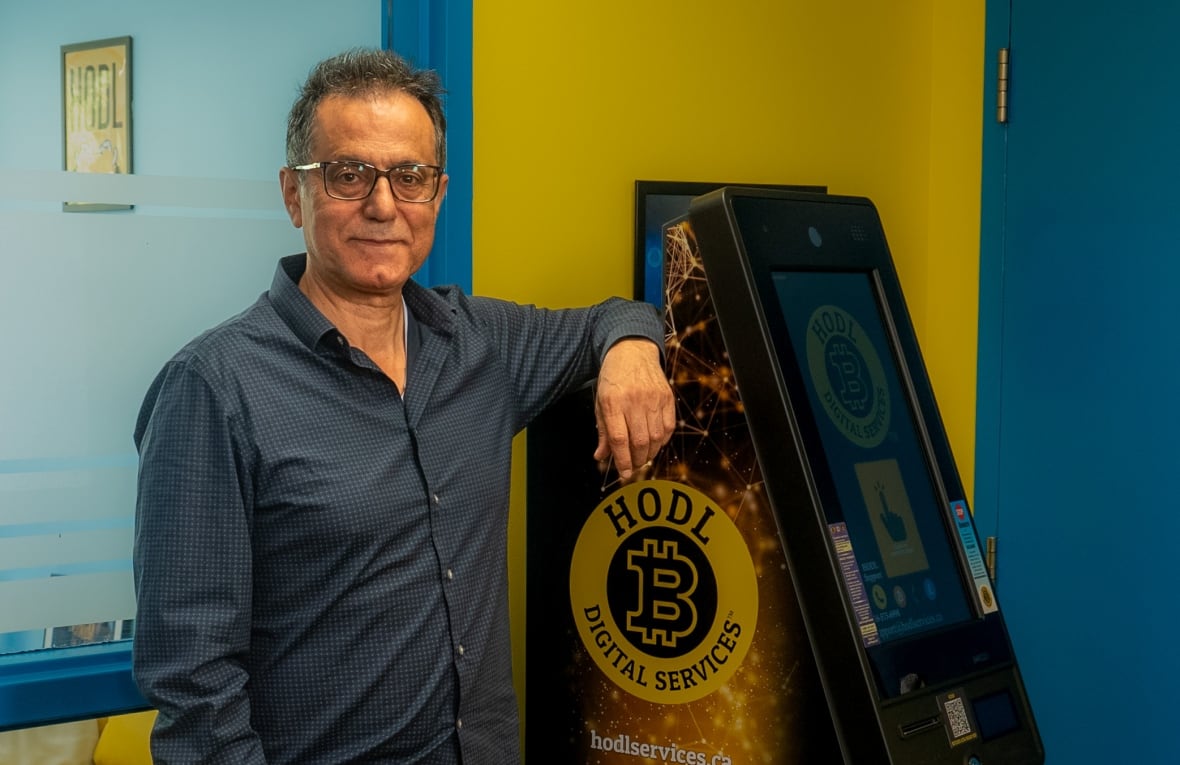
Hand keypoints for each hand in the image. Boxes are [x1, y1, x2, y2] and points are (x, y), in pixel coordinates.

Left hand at [593, 338, 675, 479]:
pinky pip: (668, 428)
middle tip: (632, 466)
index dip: (622, 461)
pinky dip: (662, 441)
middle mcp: (635, 400)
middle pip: (640, 442)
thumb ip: (603, 432)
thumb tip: (601, 457)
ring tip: (642, 456)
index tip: (623, 474)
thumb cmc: (613, 379)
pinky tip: (654, 442)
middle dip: (637, 460)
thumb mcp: (601, 402)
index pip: (619, 439)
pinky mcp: (667, 397)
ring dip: (649, 453)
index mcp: (613, 402)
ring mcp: (654, 398)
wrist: (633, 351)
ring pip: (656, 438)